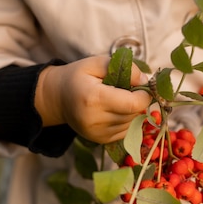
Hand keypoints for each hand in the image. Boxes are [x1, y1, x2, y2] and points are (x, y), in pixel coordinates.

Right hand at [35, 56, 151, 143]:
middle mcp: (96, 119)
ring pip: (132, 124)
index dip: (144, 95)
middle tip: (128, 91)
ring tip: (119, 100)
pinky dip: (126, 121)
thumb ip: (124, 67)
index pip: (133, 104)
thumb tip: (145, 81)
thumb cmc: (78, 77)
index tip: (141, 86)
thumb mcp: (96, 63)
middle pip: (134, 114)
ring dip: (132, 112)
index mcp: (94, 98)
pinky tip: (115, 111)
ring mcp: (97, 133)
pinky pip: (125, 131)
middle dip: (138, 102)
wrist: (57, 98)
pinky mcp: (100, 140)